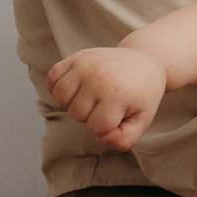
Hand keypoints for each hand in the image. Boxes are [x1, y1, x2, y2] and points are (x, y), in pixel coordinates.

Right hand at [46, 47, 167, 150]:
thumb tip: (100, 138)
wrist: (144, 61)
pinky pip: (52, 78)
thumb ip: (124, 139)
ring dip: (73, 102)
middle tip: (106, 102)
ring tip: (90, 97)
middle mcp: (98, 77)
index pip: (97, 127)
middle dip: (90, 114)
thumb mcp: (142, 120)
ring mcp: (85, 65)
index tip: (119, 113)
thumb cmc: (141, 94)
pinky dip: (58, 87)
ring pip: (60, 98)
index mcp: (117, 94)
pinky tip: (76, 88)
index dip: (107, 126)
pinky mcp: (76, 57)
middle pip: (76, 114)